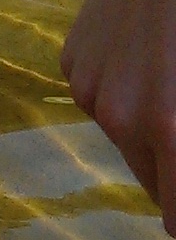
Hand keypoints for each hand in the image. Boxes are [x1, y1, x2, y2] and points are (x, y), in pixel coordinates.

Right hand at [63, 0, 175, 230]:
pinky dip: (130, 94)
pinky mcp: (73, 60)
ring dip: (155, 133)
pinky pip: (104, 99)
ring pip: (127, 140)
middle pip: (154, 182)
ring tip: (173, 85)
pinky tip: (154, 56)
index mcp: (167, 126)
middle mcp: (120, 117)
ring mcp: (90, 87)